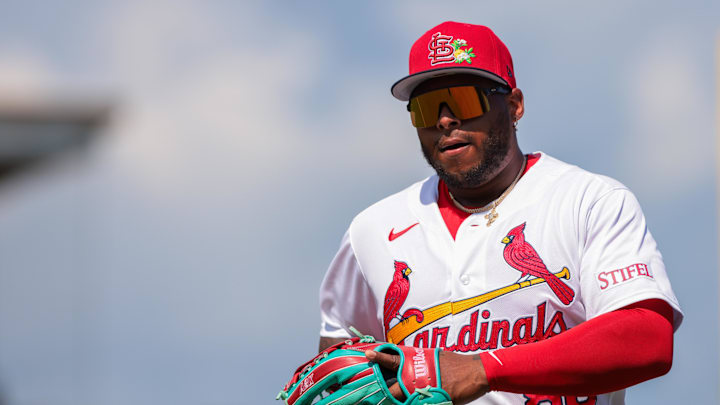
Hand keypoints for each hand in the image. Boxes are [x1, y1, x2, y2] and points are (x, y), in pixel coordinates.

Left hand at [365, 349, 488, 404]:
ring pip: (406, 401)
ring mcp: (426, 390)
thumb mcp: (434, 357)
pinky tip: (417, 401)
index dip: (380, 358)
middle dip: (384, 394)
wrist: (476, 372)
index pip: (394, 360)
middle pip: (394, 389)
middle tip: (370, 398)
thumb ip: (419, 361)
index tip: (368, 355)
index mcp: (417, 363)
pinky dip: (417, 404)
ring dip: (400, 403)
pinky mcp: (436, 401)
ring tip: (391, 402)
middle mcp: (418, 376)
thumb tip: (408, 362)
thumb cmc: (455, 363)